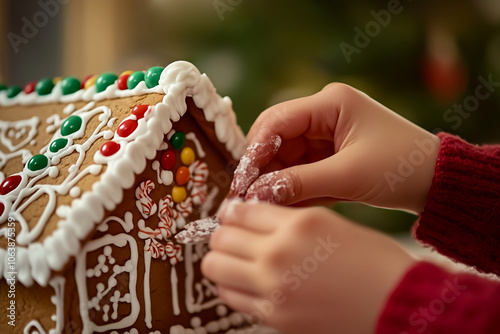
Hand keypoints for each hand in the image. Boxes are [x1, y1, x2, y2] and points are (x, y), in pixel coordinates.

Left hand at [201, 201, 415, 333]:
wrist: (397, 303)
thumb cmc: (371, 260)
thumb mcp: (329, 222)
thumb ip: (286, 219)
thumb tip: (249, 217)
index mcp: (298, 223)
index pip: (239, 211)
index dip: (231, 212)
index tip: (233, 215)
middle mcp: (279, 253)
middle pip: (220, 238)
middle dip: (222, 234)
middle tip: (233, 236)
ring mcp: (274, 288)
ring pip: (215, 268)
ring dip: (221, 260)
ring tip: (238, 259)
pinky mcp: (274, 317)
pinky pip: (232, 296)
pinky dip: (233, 285)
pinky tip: (250, 281)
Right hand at [233, 83, 439, 213]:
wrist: (437, 183)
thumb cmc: (400, 168)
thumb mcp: (348, 175)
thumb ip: (299, 183)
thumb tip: (255, 194)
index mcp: (330, 103)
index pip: (277, 121)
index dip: (255, 150)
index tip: (241, 181)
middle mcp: (324, 115)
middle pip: (277, 139)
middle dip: (261, 168)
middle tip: (245, 198)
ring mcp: (325, 136)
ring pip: (285, 157)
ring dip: (274, 181)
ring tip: (260, 207)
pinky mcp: (329, 156)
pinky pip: (300, 170)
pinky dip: (291, 188)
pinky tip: (280, 205)